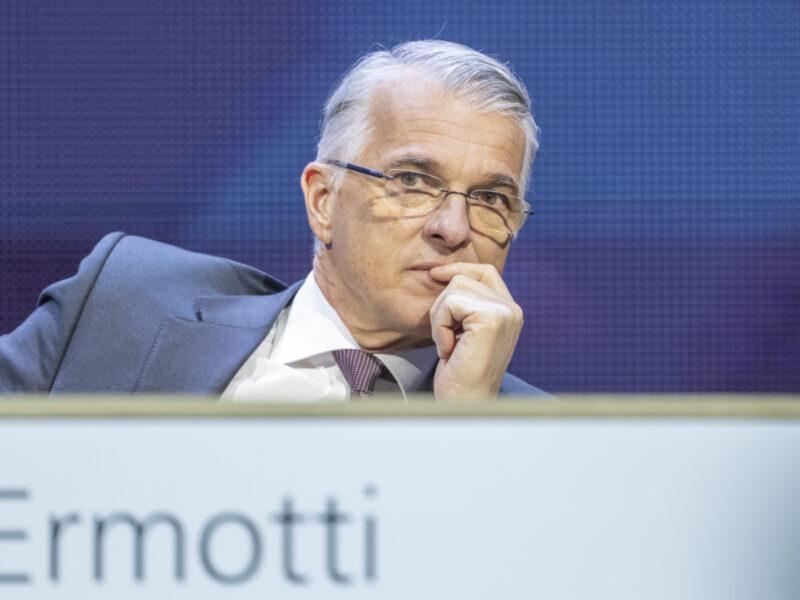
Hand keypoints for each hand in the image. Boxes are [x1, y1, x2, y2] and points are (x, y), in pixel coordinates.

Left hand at [428, 263, 522, 400]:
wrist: (464, 403)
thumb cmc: (459, 372)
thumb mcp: (464, 331)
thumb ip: (465, 304)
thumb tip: (440, 273)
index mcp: (509, 311)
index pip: (485, 271)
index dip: (458, 269)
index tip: (436, 276)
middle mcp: (512, 309)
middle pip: (464, 278)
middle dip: (442, 306)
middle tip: (446, 338)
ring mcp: (505, 312)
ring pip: (454, 288)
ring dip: (440, 318)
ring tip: (450, 345)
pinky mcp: (492, 318)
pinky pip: (450, 303)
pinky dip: (441, 327)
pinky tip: (450, 349)